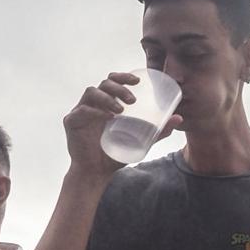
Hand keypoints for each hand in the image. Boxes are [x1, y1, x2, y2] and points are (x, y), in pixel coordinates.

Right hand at [63, 72, 182, 176]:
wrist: (97, 173)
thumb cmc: (116, 154)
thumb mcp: (141, 140)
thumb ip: (158, 131)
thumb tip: (179, 118)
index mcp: (107, 103)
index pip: (112, 81)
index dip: (123, 76)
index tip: (137, 80)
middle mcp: (93, 103)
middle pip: (103, 84)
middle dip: (118, 87)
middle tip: (132, 100)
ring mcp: (81, 111)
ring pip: (91, 92)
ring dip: (107, 98)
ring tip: (120, 110)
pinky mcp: (71, 122)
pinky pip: (81, 111)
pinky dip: (94, 112)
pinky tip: (106, 117)